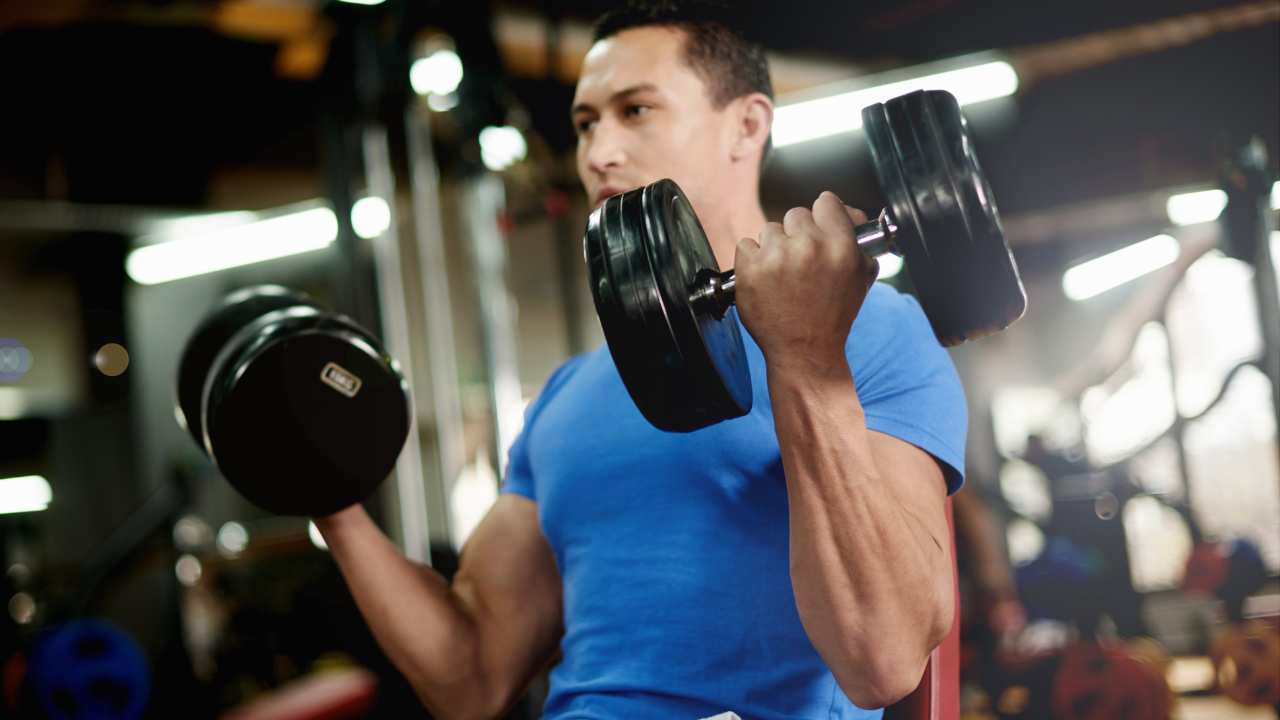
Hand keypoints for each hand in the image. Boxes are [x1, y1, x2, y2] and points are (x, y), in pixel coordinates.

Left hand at [734, 191, 877, 371]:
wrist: (805, 350)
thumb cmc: (833, 315)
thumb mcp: (860, 276)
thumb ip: (858, 238)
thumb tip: (847, 211)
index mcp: (840, 246)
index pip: (826, 202)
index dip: (822, 216)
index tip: (819, 228)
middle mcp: (809, 247)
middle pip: (795, 214)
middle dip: (797, 234)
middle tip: (801, 261)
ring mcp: (777, 257)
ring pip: (769, 230)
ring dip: (773, 248)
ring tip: (783, 275)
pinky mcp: (750, 269)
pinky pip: (746, 245)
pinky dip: (751, 260)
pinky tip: (765, 280)